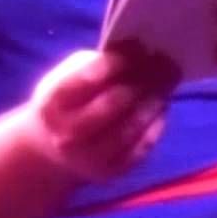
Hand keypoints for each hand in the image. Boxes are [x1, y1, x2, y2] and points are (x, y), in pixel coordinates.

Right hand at [23, 46, 176, 182]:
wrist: (49, 148)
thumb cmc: (62, 104)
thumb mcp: (63, 79)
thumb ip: (93, 64)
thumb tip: (136, 49)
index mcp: (51, 105)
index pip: (87, 80)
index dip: (117, 61)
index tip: (141, 47)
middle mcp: (68, 133)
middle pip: (113, 103)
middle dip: (143, 80)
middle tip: (166, 62)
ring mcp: (90, 156)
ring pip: (131, 126)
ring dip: (154, 101)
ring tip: (167, 82)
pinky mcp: (111, 170)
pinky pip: (142, 146)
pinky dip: (156, 124)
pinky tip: (161, 107)